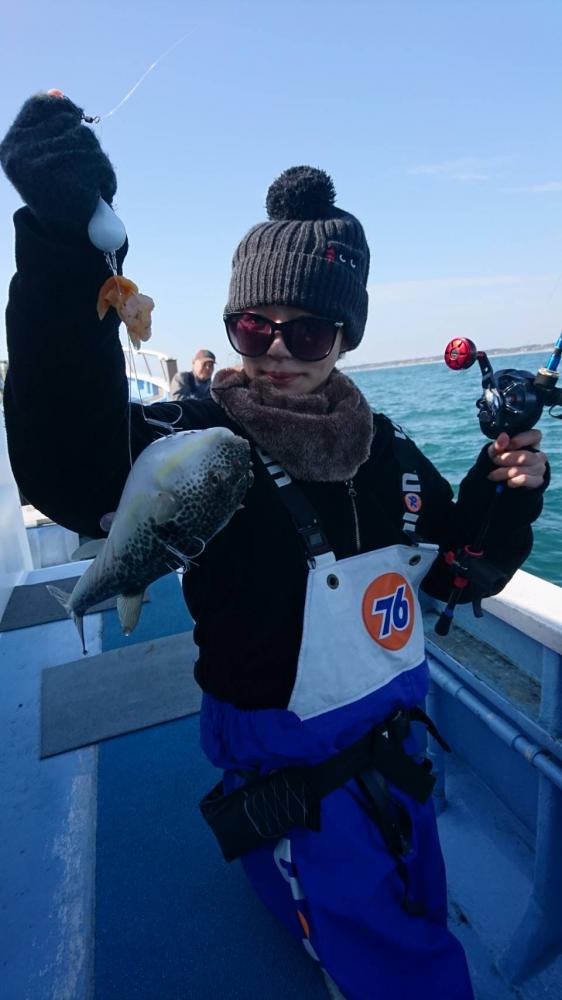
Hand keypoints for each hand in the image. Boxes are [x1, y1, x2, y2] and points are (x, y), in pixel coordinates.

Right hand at [0, 92, 116, 231]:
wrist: (65, 236)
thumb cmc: (58, 191)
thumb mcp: (47, 153)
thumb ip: (50, 122)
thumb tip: (59, 92)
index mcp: (11, 147)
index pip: (41, 105)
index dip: (64, 110)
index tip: (74, 122)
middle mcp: (22, 157)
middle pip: (70, 124)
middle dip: (84, 144)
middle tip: (81, 169)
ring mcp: (44, 171)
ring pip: (88, 143)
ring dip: (97, 163)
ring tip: (88, 185)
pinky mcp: (69, 187)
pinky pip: (100, 165)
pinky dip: (106, 178)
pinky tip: (97, 194)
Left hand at [487, 430, 546, 488]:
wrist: (501, 481)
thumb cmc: (500, 459)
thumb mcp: (496, 451)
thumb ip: (499, 444)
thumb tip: (503, 436)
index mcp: (532, 441)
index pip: (535, 435)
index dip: (522, 439)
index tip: (509, 444)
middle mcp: (539, 454)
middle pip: (527, 456)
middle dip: (508, 458)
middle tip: (494, 460)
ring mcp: (540, 468)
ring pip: (526, 468)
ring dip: (506, 472)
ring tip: (493, 475)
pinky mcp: (538, 481)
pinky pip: (526, 480)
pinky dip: (514, 481)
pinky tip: (507, 482)